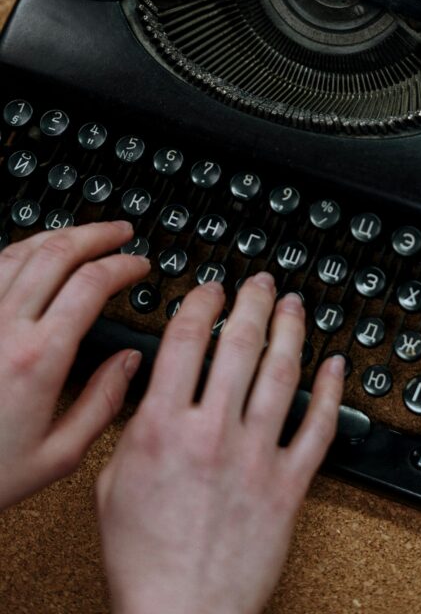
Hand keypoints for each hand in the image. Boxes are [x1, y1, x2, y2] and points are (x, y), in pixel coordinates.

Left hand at [0, 221, 148, 509]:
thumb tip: (129, 363)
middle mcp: (5, 328)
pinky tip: (34, 254)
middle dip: (97, 234)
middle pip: (58, 253)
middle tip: (120, 233)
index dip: (123, 265)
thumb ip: (103, 403)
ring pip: (22, 251)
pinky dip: (20, 251)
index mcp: (38, 358)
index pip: (92, 283)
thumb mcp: (59, 455)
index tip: (139, 265)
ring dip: (60, 235)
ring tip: (83, 234)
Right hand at [97, 273, 345, 613]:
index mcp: (164, 428)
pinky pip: (320, 428)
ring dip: (292, 331)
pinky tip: (336, 365)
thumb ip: (135, 427)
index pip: (188, 341)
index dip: (203, 303)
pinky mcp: (289, 484)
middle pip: (241, 346)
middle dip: (253, 303)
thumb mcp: (114, 484)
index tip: (212, 290)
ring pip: (284, 374)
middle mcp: (213, 433)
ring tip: (295, 306)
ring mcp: (256, 456)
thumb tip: (153, 388)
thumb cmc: (145, 560)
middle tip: (261, 283)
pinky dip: (333, 391)